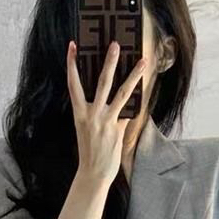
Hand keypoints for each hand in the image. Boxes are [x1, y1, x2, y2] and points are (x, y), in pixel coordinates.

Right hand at [66, 38, 145, 185]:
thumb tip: (117, 105)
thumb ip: (99, 115)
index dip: (72, 64)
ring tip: (142, 61)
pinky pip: (130, 111)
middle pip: (102, 82)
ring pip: (122, 93)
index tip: (72, 46)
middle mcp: (92, 114)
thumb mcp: (86, 130)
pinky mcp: (118, 129)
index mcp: (79, 113)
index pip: (73, 83)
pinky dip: (138, 102)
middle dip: (109, 62)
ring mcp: (106, 121)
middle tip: (115, 44)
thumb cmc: (89, 152)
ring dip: (133, 75)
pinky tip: (146, 89)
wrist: (93, 174)